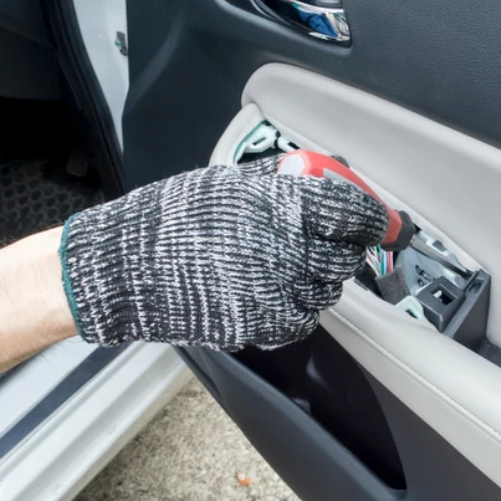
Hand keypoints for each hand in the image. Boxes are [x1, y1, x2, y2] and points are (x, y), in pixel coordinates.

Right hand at [59, 155, 387, 349]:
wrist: (127, 267)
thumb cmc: (171, 218)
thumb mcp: (228, 181)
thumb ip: (280, 180)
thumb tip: (320, 173)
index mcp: (284, 206)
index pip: (355, 213)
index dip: (371, 217)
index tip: (373, 219)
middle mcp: (289, 250)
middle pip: (346, 256)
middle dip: (343, 247)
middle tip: (329, 240)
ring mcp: (278, 293)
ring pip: (327, 291)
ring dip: (319, 278)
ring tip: (290, 264)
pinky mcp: (263, 326)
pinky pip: (303, 319)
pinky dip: (298, 307)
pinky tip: (274, 290)